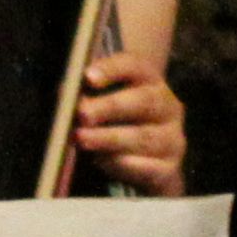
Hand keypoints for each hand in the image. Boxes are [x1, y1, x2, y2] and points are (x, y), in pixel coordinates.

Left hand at [69, 48, 188, 194]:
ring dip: (109, 138)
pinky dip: (122, 165)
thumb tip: (65, 97)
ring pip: (144, 136)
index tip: (88, 77)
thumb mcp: (100, 106)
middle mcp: (168, 108)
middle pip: (144, 101)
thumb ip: (84, 97)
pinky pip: (148, 167)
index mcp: (150, 82)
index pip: (134, 66)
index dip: (111, 69)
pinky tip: (101, 161)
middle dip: (110, 107)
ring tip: (82, 139)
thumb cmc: (112, 127)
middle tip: (82, 114)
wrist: (141, 165)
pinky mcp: (169, 169)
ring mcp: (172, 139)